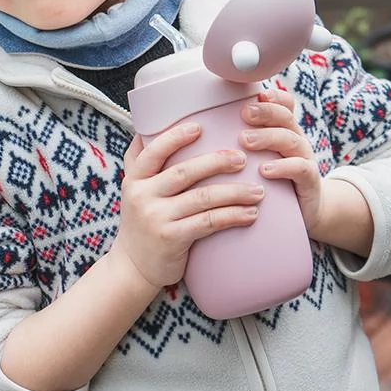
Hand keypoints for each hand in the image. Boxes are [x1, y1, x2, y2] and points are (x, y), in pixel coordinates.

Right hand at [110, 123, 264, 289]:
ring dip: (235, 192)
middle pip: (185, 172)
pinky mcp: (172, 238)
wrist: (132, 268)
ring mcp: (157, 218)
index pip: (154, 151)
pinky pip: (208, 223)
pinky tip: (251, 214)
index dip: (176, 137)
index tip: (201, 127)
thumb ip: (140, 159)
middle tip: (243, 158)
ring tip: (258, 191)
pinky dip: (233, 216)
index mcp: (134, 178)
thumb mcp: (132, 189)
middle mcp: (142, 195)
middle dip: (217, 162)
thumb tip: (148, 123)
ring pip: (202, 198)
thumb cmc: (140, 221)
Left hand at [240, 88, 325, 233]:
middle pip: (285, 117)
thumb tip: (204, 127)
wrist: (306, 209)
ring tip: (245, 140)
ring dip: (267, 137)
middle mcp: (296, 140)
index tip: (258, 94)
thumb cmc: (274, 180)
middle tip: (244, 113)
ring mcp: (304, 158)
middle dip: (265, 112)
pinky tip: (264, 169)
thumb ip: (243, 141)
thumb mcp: (261, 157)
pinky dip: (283, 167)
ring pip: (291, 140)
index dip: (274, 97)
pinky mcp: (310, 180)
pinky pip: (300, 168)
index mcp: (285, 130)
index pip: (285, 106)